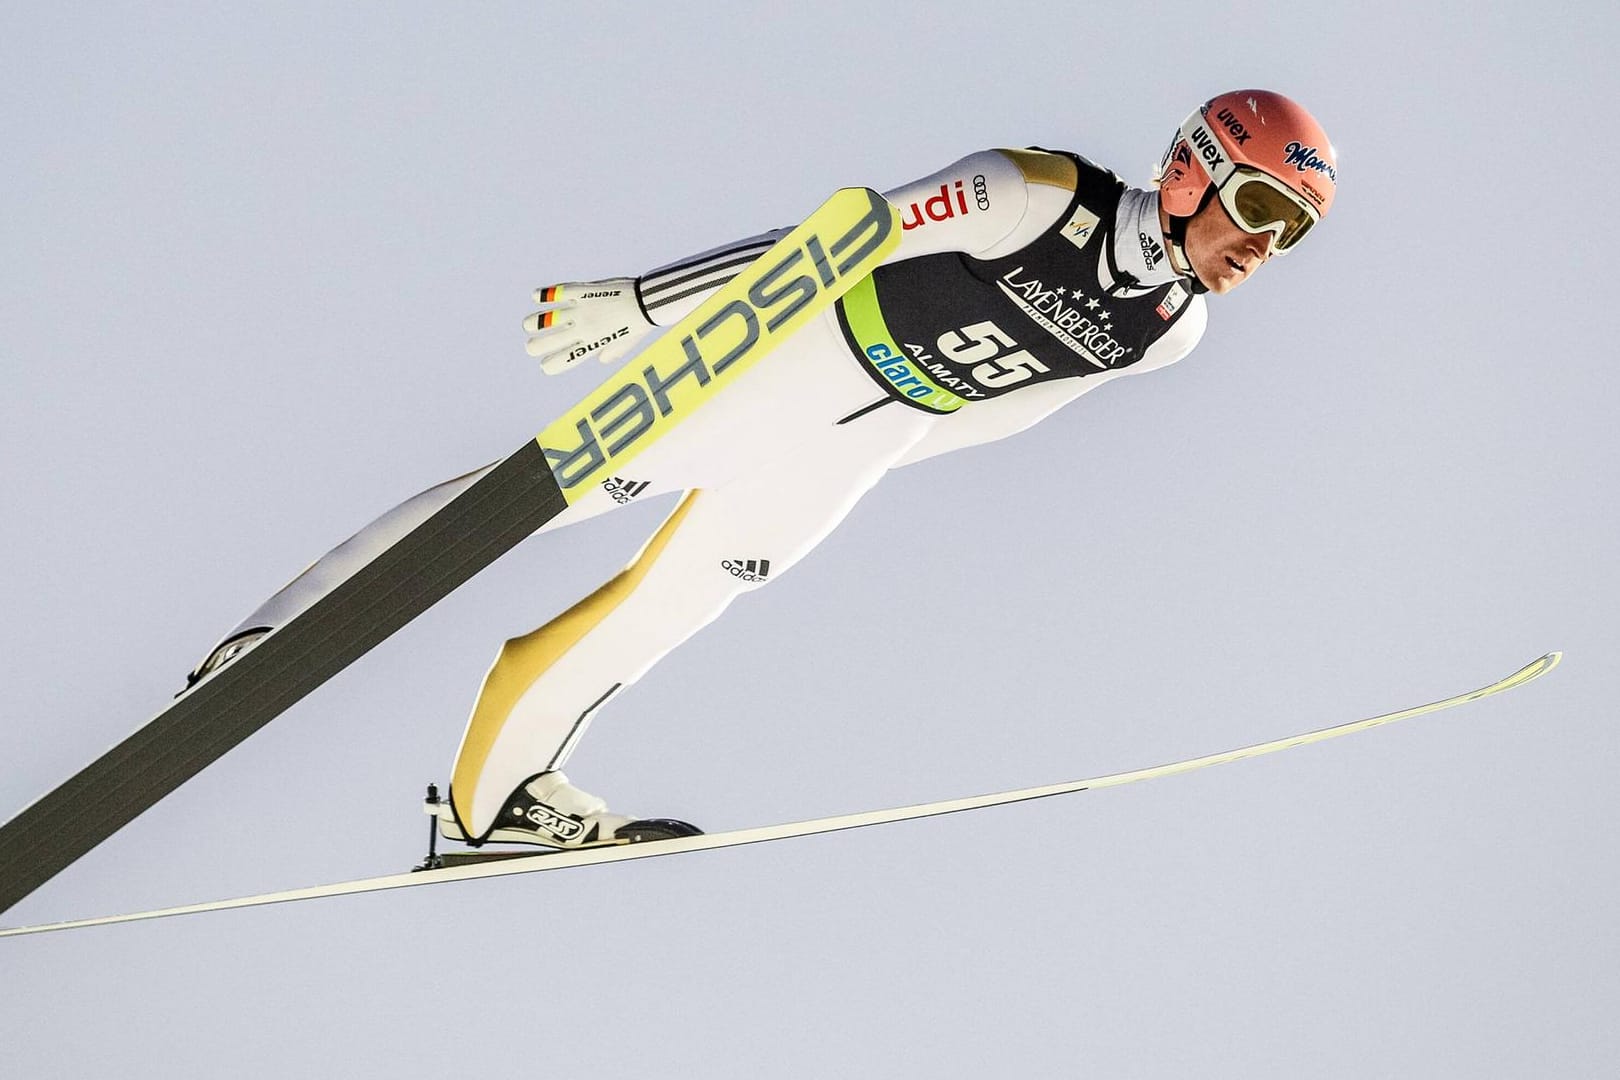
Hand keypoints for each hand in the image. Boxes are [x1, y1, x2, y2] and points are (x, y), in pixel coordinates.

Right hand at [523, 278, 654, 374]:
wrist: (649, 301)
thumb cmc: (640, 324)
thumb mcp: (628, 343)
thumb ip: (612, 352)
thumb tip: (601, 359)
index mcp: (594, 344)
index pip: (565, 360)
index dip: (551, 365)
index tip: (545, 366)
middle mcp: (584, 328)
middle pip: (549, 342)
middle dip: (534, 347)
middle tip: (531, 347)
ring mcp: (582, 310)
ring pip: (548, 319)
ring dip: (533, 323)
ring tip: (528, 325)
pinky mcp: (584, 292)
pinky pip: (559, 292)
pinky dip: (545, 294)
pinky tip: (535, 296)